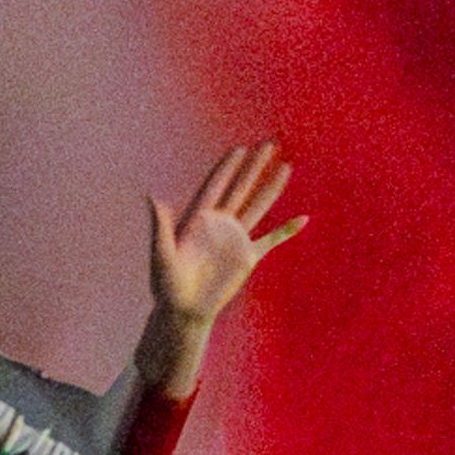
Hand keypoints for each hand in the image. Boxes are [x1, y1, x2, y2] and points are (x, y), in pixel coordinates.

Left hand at [149, 139, 304, 324]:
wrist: (184, 310)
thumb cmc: (166, 284)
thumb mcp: (161, 253)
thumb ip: (160, 226)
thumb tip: (151, 196)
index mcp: (198, 219)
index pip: (216, 186)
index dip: (227, 167)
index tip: (240, 149)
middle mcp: (219, 224)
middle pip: (241, 188)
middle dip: (255, 166)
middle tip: (269, 144)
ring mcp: (235, 239)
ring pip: (258, 206)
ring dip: (272, 187)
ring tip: (286, 166)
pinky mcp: (247, 257)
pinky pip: (271, 240)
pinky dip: (286, 231)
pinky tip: (303, 220)